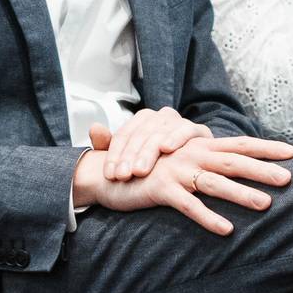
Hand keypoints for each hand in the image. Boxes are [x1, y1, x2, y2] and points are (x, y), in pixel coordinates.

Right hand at [74, 132, 292, 234]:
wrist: (107, 171)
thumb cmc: (148, 168)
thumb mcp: (179, 161)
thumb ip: (205, 161)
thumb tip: (234, 166)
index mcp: (198, 146)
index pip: (239, 143)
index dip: (265, 147)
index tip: (292, 152)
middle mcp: (190, 155)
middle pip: (233, 161)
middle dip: (262, 169)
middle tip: (289, 179)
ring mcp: (175, 171)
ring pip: (214, 183)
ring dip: (241, 194)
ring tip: (265, 205)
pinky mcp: (160, 189)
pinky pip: (188, 206)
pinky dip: (207, 217)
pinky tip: (226, 230)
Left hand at [89, 107, 213, 181]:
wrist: (193, 168)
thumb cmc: (157, 165)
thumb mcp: (130, 158)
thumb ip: (108, 145)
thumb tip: (94, 128)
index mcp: (142, 120)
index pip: (124, 135)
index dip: (114, 155)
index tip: (110, 175)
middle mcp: (160, 117)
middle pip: (140, 135)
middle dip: (129, 157)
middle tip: (123, 176)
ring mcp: (179, 122)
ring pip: (159, 133)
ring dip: (148, 152)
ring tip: (140, 170)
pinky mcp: (199, 131)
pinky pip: (187, 131)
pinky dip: (176, 138)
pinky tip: (167, 148)